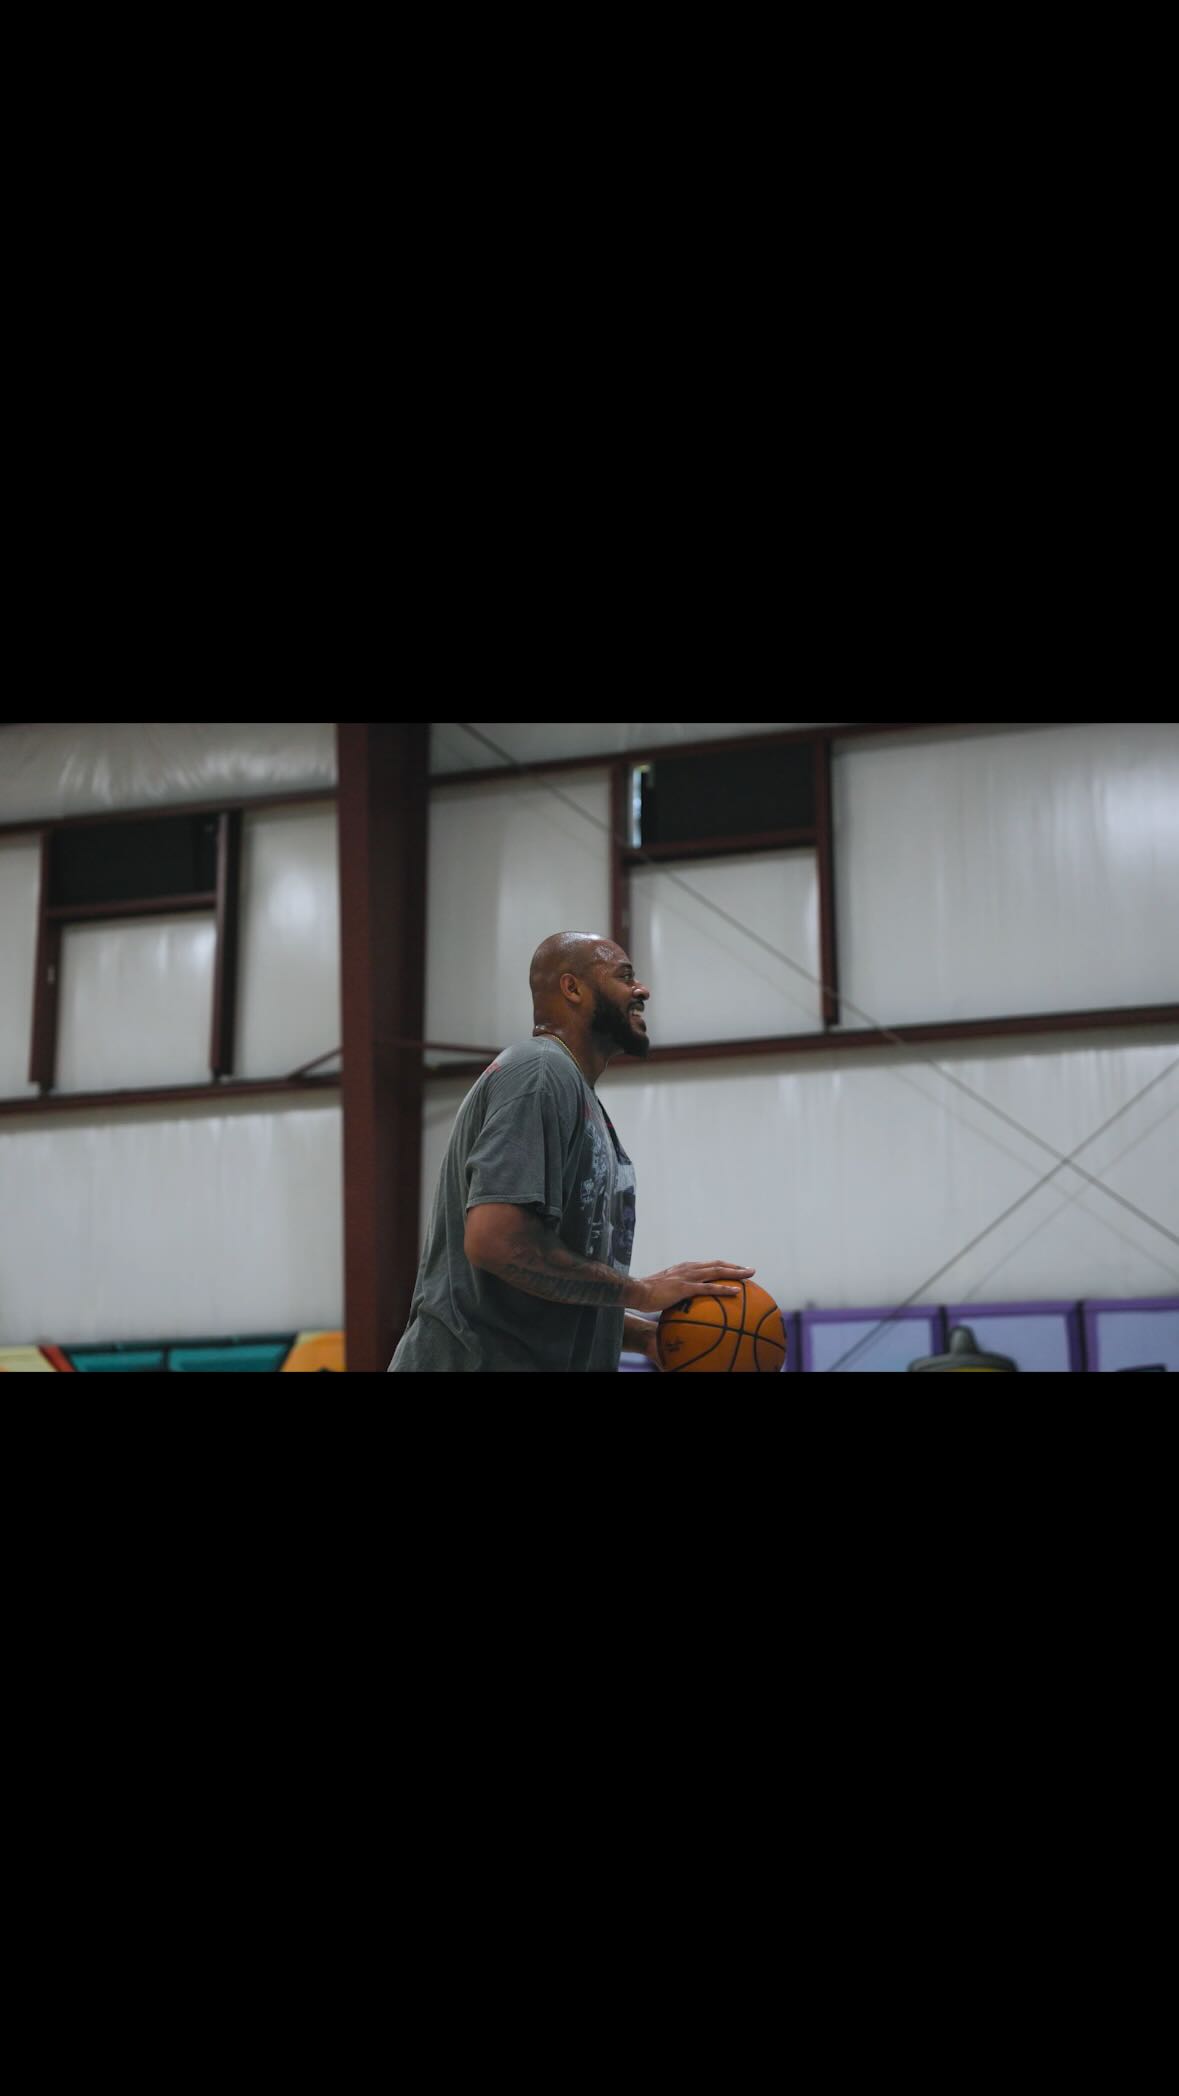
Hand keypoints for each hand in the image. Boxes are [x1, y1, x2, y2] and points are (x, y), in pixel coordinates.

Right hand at [631, 1262, 754, 1315]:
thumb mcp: (665, 1289)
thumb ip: (676, 1291)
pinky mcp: (685, 1287)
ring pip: (717, 1272)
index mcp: (685, 1268)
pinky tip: (736, 1292)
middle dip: (735, 1267)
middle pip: (717, 1264)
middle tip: (750, 1270)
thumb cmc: (648, 1293)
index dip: (724, 1266)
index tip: (736, 1269)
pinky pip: (709, 1288)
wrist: (637, 1291)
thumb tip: (682, 1300)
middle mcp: (689, 1268)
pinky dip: (724, 1288)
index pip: (709, 1264)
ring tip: (749, 1275)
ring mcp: (688, 1276)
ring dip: (735, 1273)